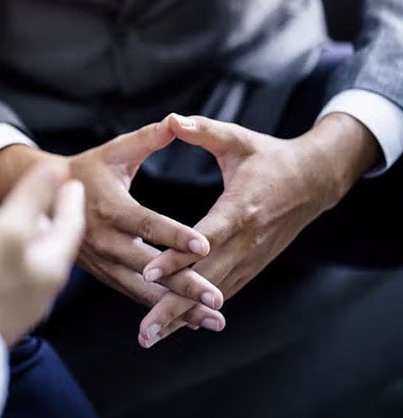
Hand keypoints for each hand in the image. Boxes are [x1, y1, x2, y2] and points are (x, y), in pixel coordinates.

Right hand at [0, 123, 224, 331]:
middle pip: (149, 267)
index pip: (147, 224)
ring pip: (142, 289)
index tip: (205, 245)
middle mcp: (105, 240)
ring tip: (212, 320)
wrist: (44, 199)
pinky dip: (159, 308)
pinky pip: (133, 294)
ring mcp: (103, 262)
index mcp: (111, 207)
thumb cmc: (87, 170)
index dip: (175, 235)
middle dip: (184, 285)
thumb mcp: (114, 151)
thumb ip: (146, 139)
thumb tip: (176, 122)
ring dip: (177, 307)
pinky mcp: (104, 274)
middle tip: (216, 300)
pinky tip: (188, 319)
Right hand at [0, 162, 84, 346]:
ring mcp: (27, 302)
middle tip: (56, 197)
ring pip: (39, 260)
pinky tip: (4, 256)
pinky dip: (20, 257)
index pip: (71, 223)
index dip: (70, 198)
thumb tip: (59, 168)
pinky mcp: (7, 313)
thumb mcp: (9, 228)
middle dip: (57, 218)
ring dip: (38, 238)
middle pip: (57, 243)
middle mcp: (47, 285)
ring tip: (29, 222)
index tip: (71, 180)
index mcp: (53, 262)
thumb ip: (34, 197)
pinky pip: (21, 276)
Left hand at [137, 113, 379, 347]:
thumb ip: (204, 131)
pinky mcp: (251, 266)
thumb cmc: (269, 157)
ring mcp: (251, 258)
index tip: (149, 272)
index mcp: (241, 208)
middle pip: (205, 279)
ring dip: (181, 317)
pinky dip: (198, 312)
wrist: (314, 180)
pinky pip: (222, 293)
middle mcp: (246, 241)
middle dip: (172, 306)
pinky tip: (173, 327)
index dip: (177, 256)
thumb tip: (172, 119)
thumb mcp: (238, 140)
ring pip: (212, 294)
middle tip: (143, 331)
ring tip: (149, 337)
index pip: (204, 238)